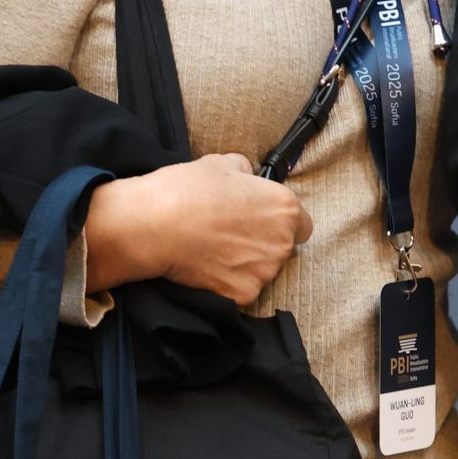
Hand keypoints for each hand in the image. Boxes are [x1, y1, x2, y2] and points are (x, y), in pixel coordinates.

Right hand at [87, 153, 312, 305]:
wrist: (155, 225)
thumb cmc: (189, 190)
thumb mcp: (222, 164)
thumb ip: (245, 172)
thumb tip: (247, 177)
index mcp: (285, 207)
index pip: (301, 224)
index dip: (280, 222)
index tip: (261, 221)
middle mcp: (282, 242)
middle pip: (282, 248)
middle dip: (262, 243)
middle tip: (231, 234)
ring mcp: (264, 272)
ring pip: (262, 271)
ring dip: (246, 264)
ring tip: (215, 250)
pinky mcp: (243, 294)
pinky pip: (241, 289)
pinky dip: (227, 282)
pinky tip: (207, 267)